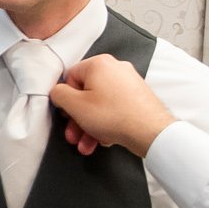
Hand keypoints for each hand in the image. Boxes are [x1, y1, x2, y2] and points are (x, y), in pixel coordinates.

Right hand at [49, 54, 173, 157]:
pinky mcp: (137, 97)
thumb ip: (59, 95)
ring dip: (90, 126)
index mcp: (99, 64)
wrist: (150, 131)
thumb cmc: (115, 115)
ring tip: (87, 144)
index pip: (71, 77)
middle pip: (86, 94)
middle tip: (74, 135)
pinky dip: (107, 124)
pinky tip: (104, 139)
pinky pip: (114, 109)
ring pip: (100, 105)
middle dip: (78, 119)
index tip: (66, 115)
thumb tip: (58, 92)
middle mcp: (115, 68)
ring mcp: (129, 82)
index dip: (66, 100)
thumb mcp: (76, 106)